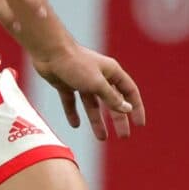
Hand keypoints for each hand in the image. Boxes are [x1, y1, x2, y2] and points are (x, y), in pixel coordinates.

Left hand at [32, 42, 146, 140]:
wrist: (49, 52)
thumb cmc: (75, 64)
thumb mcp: (97, 83)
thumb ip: (112, 97)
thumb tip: (127, 109)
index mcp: (111, 72)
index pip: (129, 92)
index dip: (136, 108)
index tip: (139, 124)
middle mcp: (98, 76)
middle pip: (112, 101)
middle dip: (118, 119)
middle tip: (124, 137)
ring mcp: (82, 81)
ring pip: (92, 104)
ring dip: (97, 121)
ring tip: (101, 138)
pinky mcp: (66, 84)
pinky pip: (72, 102)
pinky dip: (73, 113)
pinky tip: (75, 125)